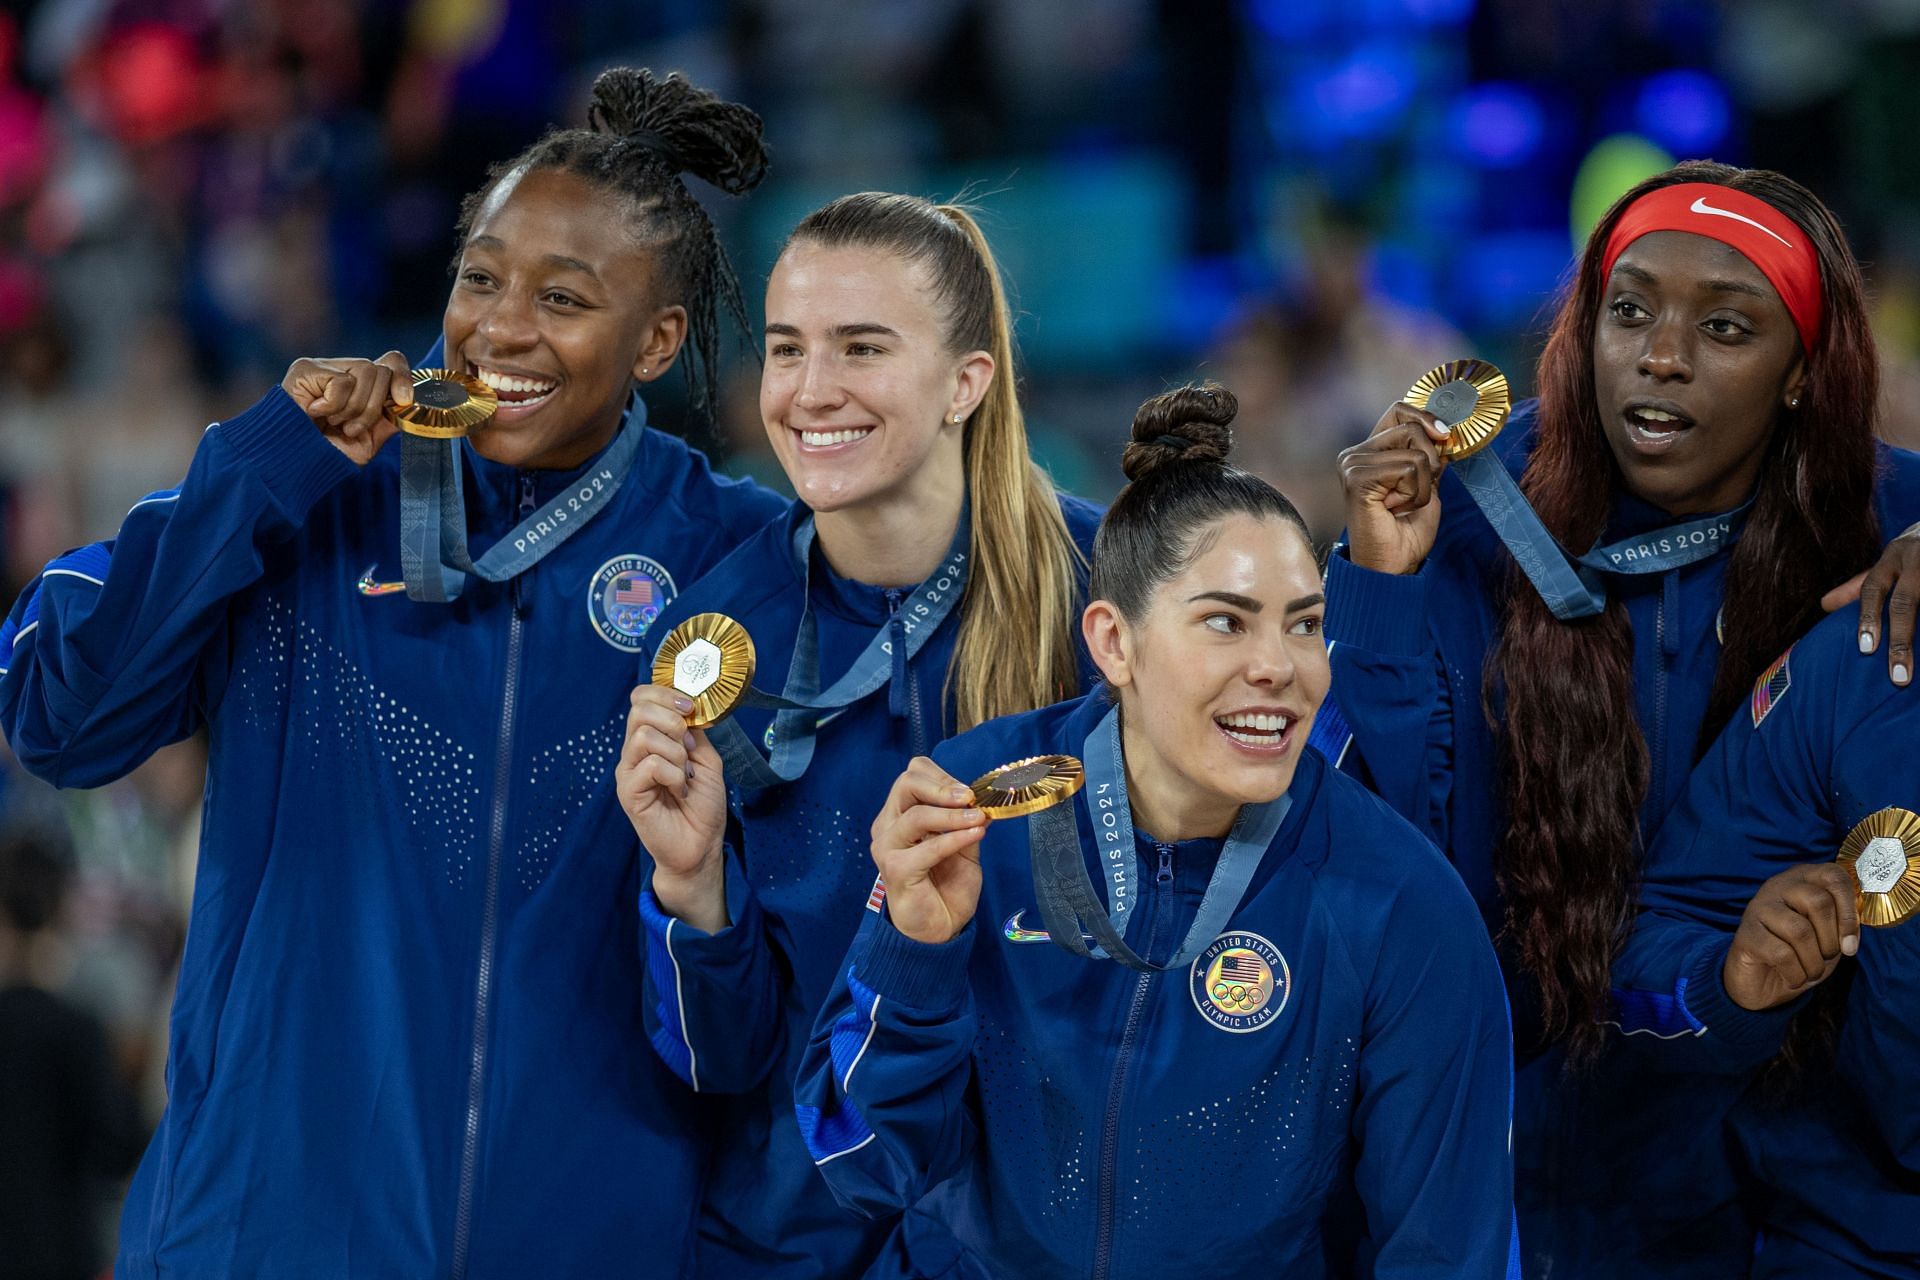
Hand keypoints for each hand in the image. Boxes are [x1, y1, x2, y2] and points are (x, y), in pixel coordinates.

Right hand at [282, 351, 412, 465]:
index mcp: (361, 385)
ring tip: (334, 423)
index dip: (403, 377)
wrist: (293, 465)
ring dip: (355, 408)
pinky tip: (314, 413)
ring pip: (367, 371)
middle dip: (374, 408)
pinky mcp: (305, 368)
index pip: (391, 361)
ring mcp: (324, 366)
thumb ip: (388, 420)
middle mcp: (343, 370)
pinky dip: (334, 406)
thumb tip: (409, 403)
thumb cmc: (326, 454)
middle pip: (382, 370)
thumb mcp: (367, 440)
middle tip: (350, 428)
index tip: (403, 401)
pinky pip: (342, 382)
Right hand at [617, 684, 729, 930]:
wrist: (700, 845)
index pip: (641, 698)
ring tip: (684, 776)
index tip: (690, 709)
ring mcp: (628, 771)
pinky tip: (679, 791)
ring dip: (676, 753)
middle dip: (673, 721)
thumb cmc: (702, 806)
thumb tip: (688, 708)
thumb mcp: (707, 759)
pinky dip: (674, 775)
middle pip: (639, 709)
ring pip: (644, 736)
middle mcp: (634, 751)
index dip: (665, 694)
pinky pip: (651, 765)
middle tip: (689, 748)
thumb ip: (695, 732)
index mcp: (651, 739)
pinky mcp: (628, 792)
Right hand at [869, 758, 988, 944]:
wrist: (939, 927)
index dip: (941, 776)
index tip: (968, 790)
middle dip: (942, 786)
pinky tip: (974, 834)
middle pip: (907, 784)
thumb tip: (986, 798)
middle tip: (969, 798)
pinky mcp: (896, 870)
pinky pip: (928, 847)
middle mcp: (888, 826)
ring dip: (951, 814)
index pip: (913, 775)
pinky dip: (954, 838)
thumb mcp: (964, 845)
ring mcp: (888, 847)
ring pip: (916, 814)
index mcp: (900, 814)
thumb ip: (969, 821)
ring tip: (977, 818)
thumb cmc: (946, 885)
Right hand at [1336, 402, 1452, 574]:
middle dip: (1430, 461)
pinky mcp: (1357, 478)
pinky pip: (1409, 468)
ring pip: (1415, 451)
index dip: (1427, 418)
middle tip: (1415, 492)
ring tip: (1403, 505)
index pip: (1399, 411)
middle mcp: (1355, 454)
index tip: (1445, 437)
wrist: (1393, 565)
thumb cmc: (1406, 531)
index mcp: (1368, 452)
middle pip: (1411, 426)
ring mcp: (1352, 464)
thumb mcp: (1426, 485)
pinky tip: (1395, 509)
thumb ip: (1429, 457)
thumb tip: (1445, 431)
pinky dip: (1414, 493)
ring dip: (1423, 484)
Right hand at [1722, 862, 1859, 1011]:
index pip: (1834, 877)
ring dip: (1814, 962)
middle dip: (1831, 939)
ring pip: (1800, 930)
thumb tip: (1851, 936)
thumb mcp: (1828, 936)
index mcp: (1802, 880)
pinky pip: (1781, 954)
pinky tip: (1793, 978)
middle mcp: (1777, 887)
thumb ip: (1841, 924)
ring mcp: (1758, 908)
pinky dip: (1796, 974)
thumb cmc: (1800, 954)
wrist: (1762, 983)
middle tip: (1826, 957)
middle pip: (1818, 901)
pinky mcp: (1746, 935)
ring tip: (1811, 971)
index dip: (1850, 912)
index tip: (1851, 944)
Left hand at [1822, 520, 1919, 686]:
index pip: (1873, 588)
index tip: (1866, 649)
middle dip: (1901, 641)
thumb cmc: (1915, 555)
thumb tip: (1824, 605)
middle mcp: (1917, 557)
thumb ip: (1859, 586)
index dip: (1868, 618)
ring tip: (1918, 673)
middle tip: (1898, 676)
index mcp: (1893, 556)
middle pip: (1906, 602)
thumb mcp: (1889, 564)